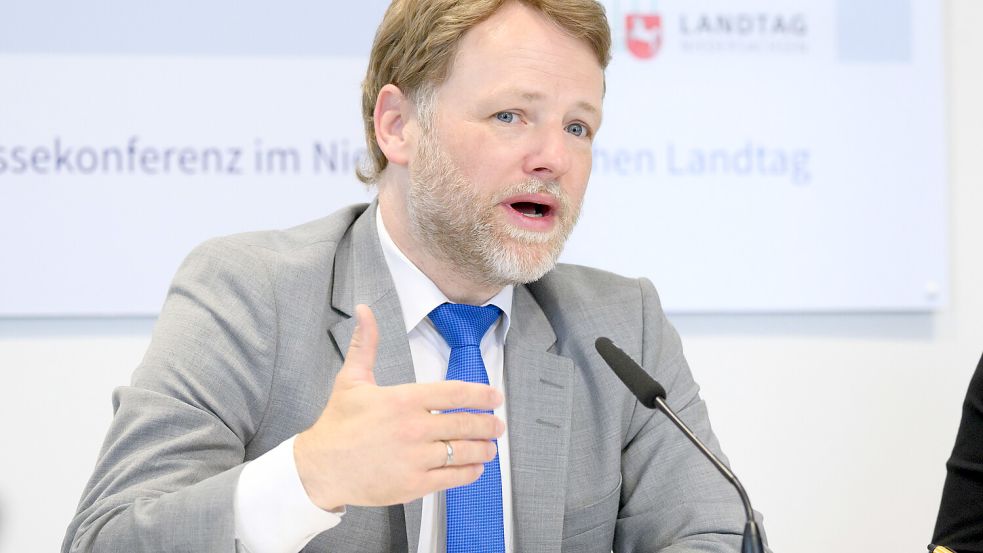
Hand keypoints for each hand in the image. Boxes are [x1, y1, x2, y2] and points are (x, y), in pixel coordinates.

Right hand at [294, 304, 504, 510]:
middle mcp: (413, 428)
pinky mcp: (413, 484)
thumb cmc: (337, 425)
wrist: (319, 468)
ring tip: (491, 448)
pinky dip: (469, 473)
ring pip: (463, 452)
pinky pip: (452, 478)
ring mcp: (415, 458)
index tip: (495, 397)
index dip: (480, 395)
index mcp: (403, 400)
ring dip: (483, 449)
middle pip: (465, 423)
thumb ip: (365, 345)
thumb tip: (364, 311)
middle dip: (488, 424)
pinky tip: (475, 468)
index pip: (454, 393)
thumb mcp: (351, 380)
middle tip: (498, 425)